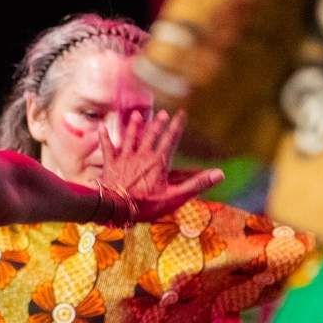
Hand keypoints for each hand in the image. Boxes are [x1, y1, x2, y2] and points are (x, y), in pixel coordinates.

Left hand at [99, 110, 223, 222]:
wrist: (117, 208)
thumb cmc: (147, 205)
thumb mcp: (175, 196)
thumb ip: (197, 184)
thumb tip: (220, 174)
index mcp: (159, 161)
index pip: (171, 139)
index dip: (176, 126)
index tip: (181, 113)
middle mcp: (142, 155)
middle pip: (151, 135)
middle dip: (158, 123)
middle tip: (163, 113)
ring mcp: (125, 158)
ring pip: (130, 137)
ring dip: (134, 126)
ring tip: (137, 115)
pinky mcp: (110, 163)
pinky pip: (107, 146)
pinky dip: (104, 136)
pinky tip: (102, 126)